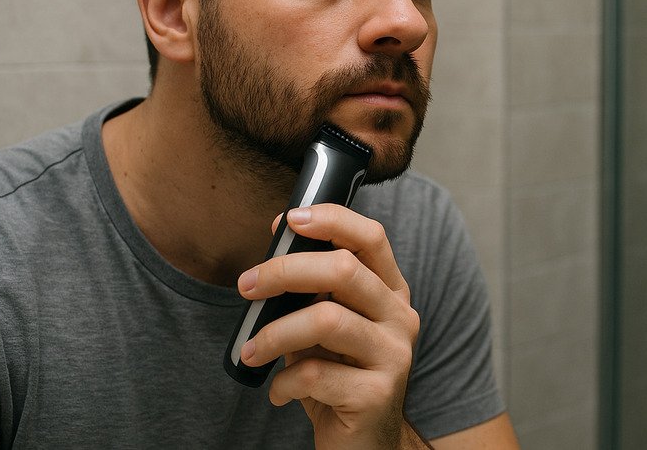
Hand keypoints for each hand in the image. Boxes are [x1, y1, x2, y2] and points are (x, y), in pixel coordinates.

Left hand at [237, 204, 423, 448]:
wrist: (364, 444)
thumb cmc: (338, 378)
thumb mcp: (326, 329)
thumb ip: (312, 294)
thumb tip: (273, 253)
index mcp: (389, 293)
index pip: (371, 238)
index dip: (331, 220)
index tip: (288, 221)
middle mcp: (400, 318)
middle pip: (344, 270)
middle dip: (284, 271)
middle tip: (246, 285)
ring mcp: (394, 355)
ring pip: (325, 320)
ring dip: (274, 333)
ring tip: (251, 351)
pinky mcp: (377, 395)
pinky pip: (315, 374)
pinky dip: (283, 382)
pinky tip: (279, 391)